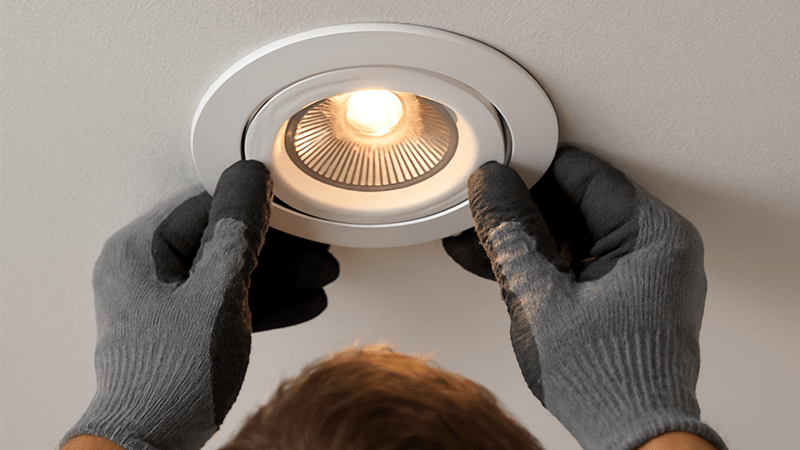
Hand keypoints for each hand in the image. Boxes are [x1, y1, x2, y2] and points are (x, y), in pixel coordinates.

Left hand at [63, 160, 335, 449]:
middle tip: (315, 252)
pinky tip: (300, 301)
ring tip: (319, 276)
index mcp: (140, 250)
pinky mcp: (181, 325)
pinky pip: (227, 299)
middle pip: (224, 238)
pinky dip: (263, 299)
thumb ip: (237, 234)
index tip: (294, 210)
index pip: (207, 204)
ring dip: (279, 274)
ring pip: (231, 270)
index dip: (257, 206)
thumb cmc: (168, 377)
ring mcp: (164, 300)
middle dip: (279, 248)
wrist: (151, 440)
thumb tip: (249, 182)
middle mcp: (147, 270)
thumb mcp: (217, 295)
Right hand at [445, 147, 725, 449]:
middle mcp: (657, 247)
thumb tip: (492, 187)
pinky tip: (502, 265)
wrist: (631, 434)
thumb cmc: (607, 379)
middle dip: (523, 209)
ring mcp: (644, 272)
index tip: (495, 175)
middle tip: (482, 212)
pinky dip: (543, 264)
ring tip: (479, 241)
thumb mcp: (539, 296)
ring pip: (572, 233)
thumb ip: (510, 234)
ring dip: (526, 239)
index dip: (530, 170)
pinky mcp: (628, 294)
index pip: (582, 173)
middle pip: (576, 202)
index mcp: (653, 234)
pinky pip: (578, 261)